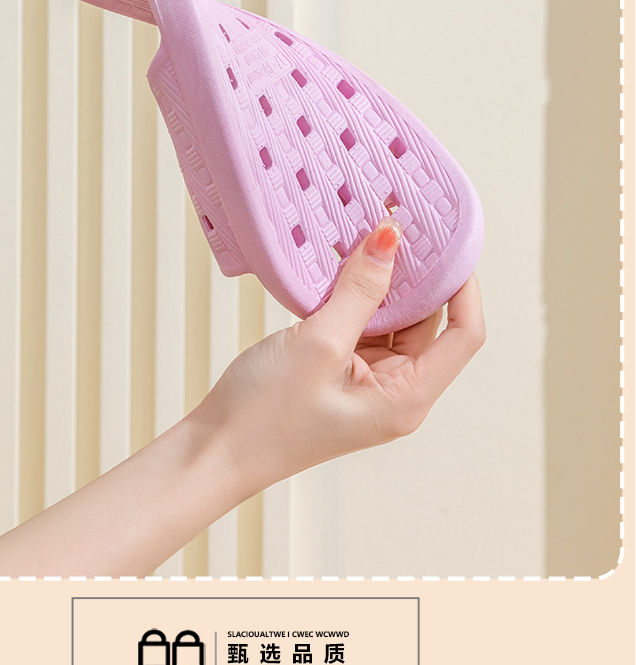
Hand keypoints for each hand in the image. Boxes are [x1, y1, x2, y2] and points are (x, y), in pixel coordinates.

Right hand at [0, 219, 483, 577]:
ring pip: (395, 319)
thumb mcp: (313, 342)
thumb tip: (390, 232)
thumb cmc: (252, 418)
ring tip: (365, 219)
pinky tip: (334, 256)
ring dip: (384, 275)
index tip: (445, 221)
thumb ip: (356, 285)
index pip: (465, 325)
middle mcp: (394, 395)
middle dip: (422, 264)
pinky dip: (355, 292)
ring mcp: (364, 388)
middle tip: (401, 203)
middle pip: (433, 318)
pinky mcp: (333, 379)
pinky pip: (361, 327)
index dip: (462, 271)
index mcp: (404, 396)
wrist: (201, 461)